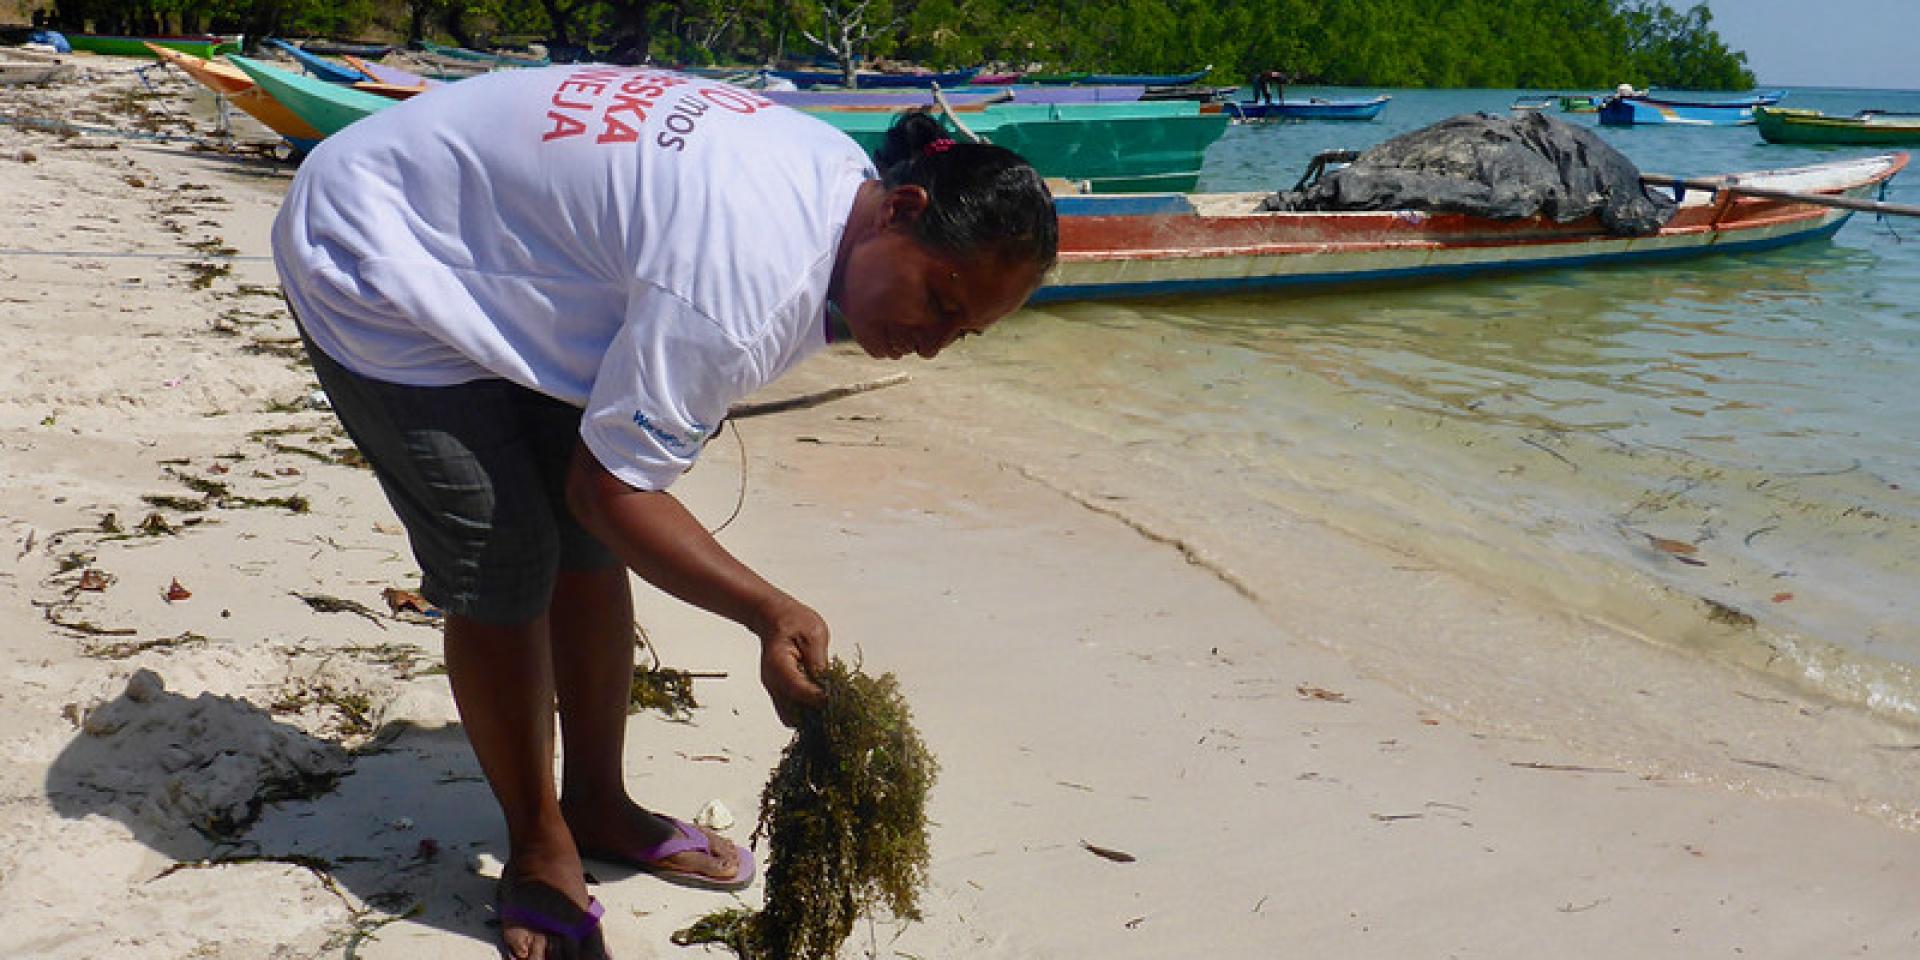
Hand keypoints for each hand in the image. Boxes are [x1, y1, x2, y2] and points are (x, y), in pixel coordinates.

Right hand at [754, 595, 829, 725]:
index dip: (818, 698)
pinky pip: (792, 710)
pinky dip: (806, 710)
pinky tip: (822, 701)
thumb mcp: (814, 634)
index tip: (835, 700)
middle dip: (813, 714)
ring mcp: (774, 689)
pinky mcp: (779, 692)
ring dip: (810, 715)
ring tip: (830, 706)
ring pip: (791, 716)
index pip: (797, 689)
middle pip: (791, 713)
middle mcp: (772, 681)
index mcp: (778, 664)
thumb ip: (819, 661)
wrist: (774, 618)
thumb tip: (828, 685)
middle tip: (835, 707)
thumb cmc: (793, 621)